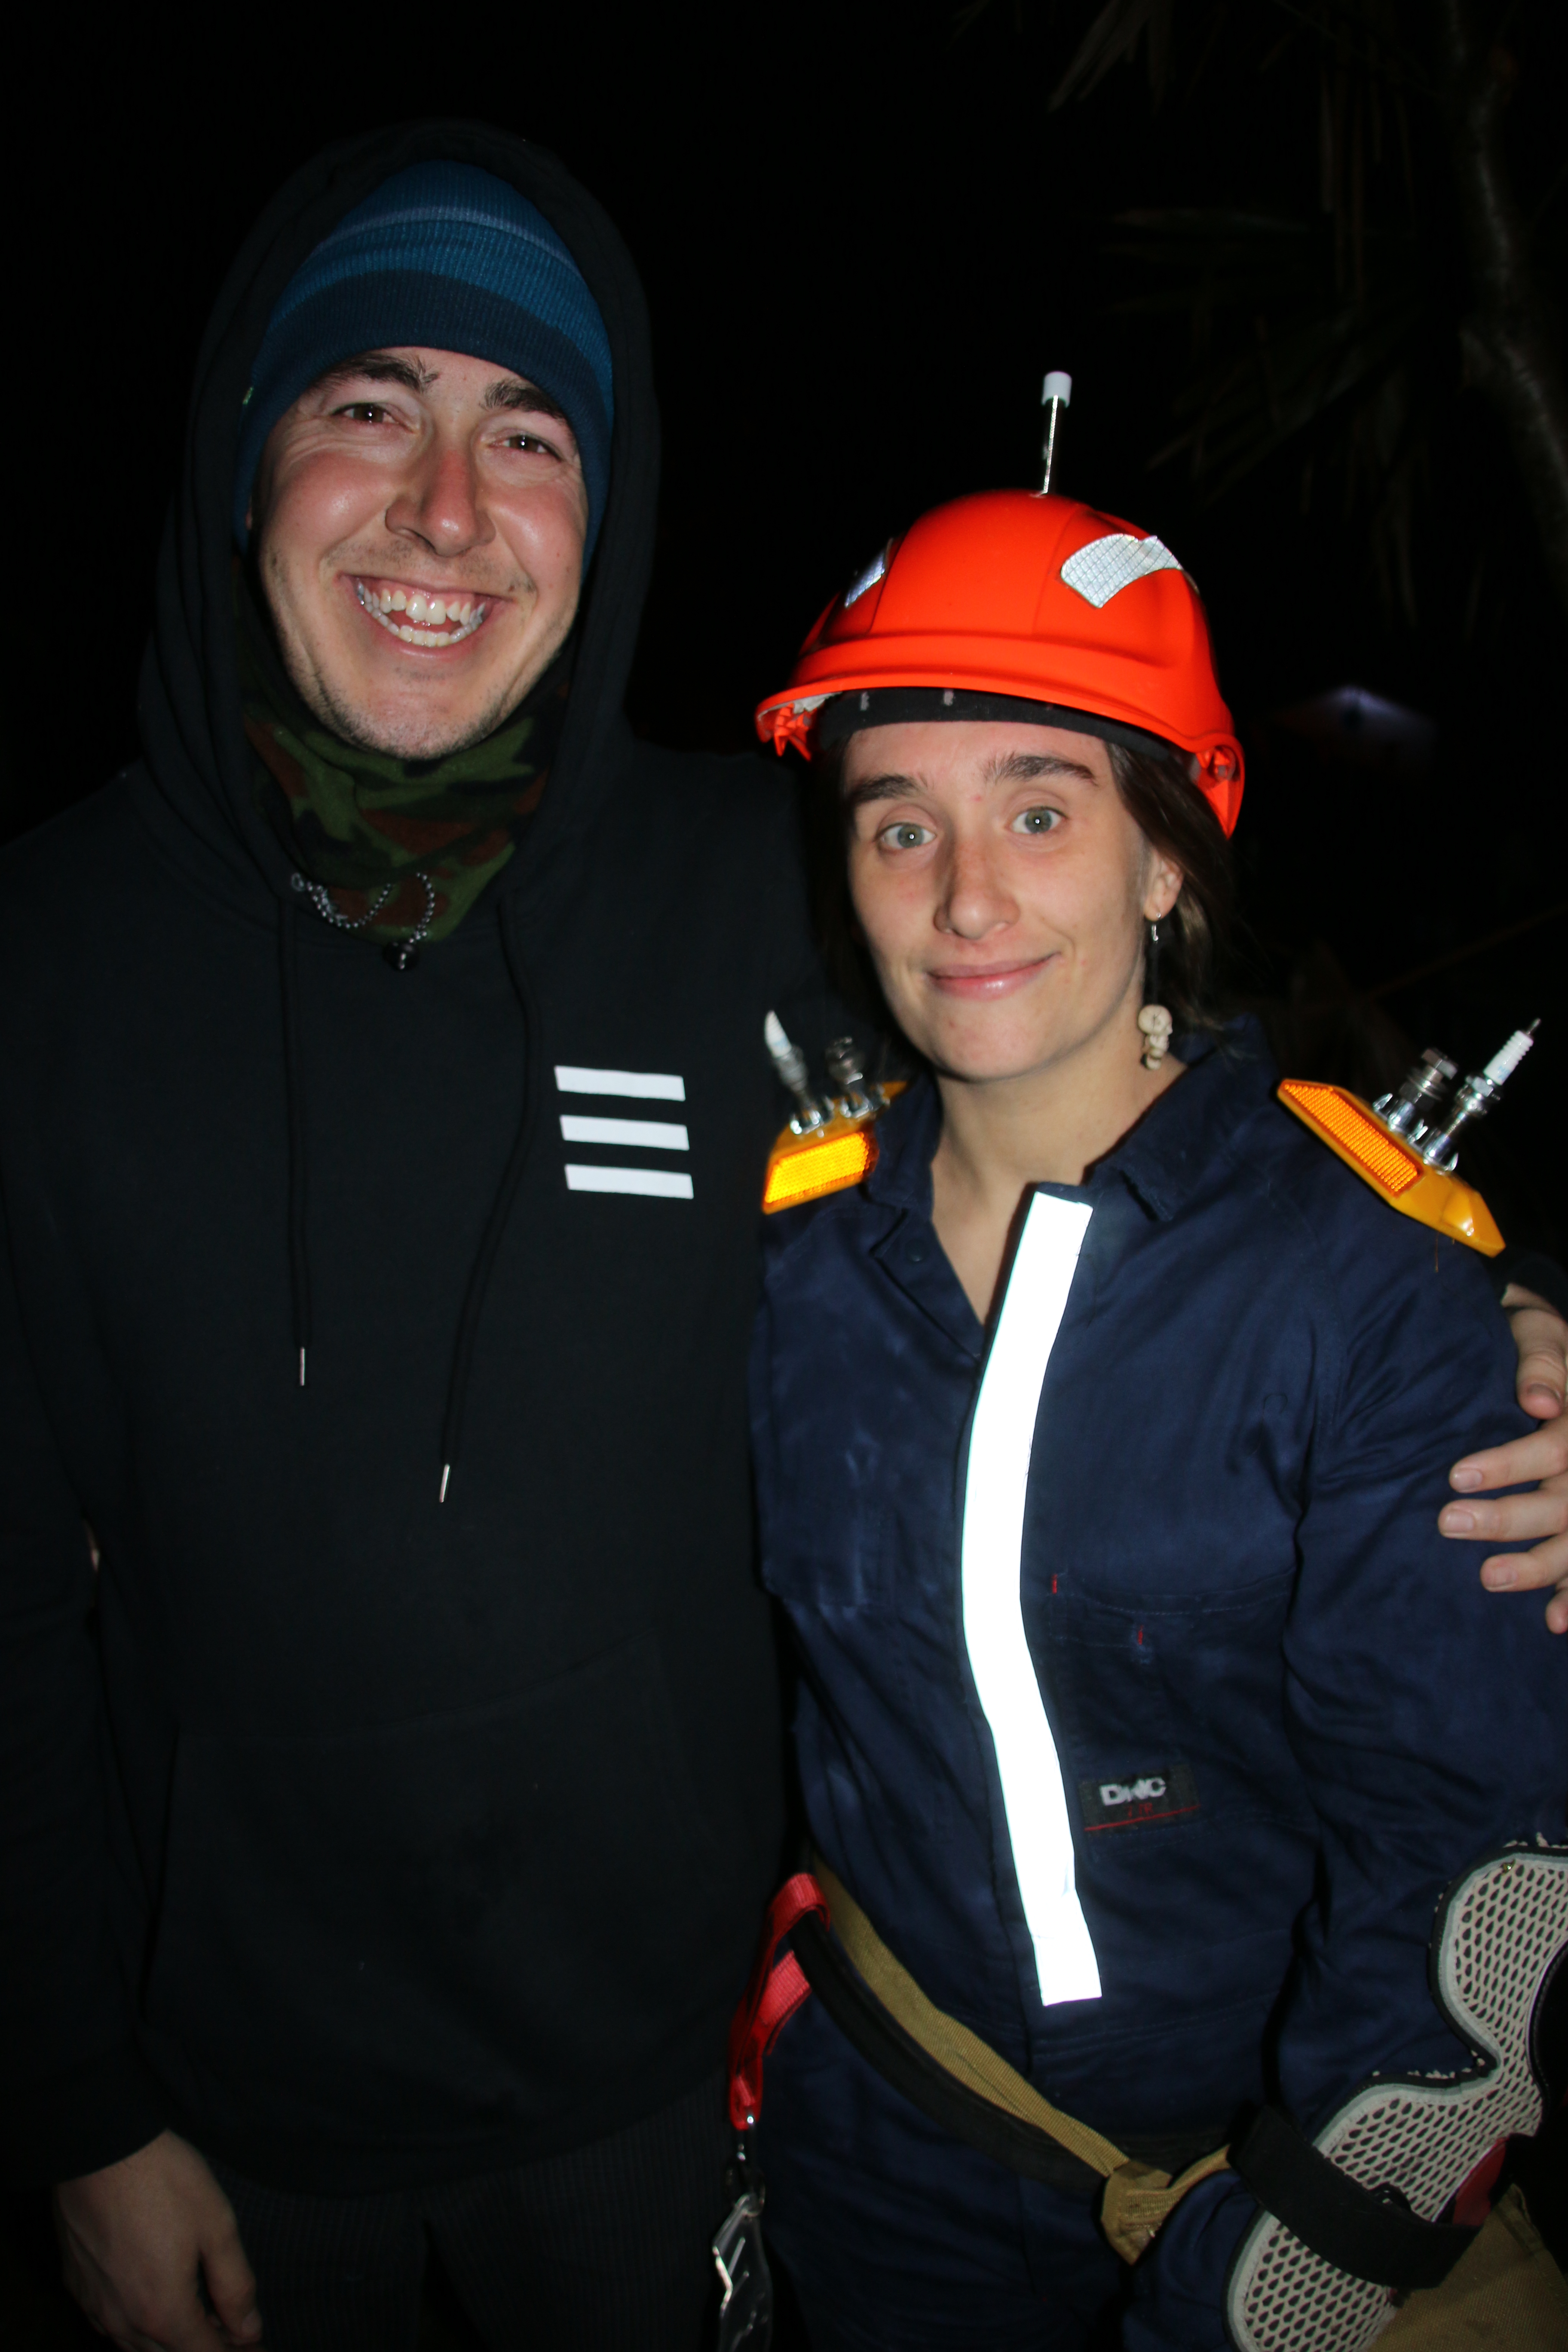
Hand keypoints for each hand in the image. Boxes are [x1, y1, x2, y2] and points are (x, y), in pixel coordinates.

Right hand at [54, 2129, 263, 2350]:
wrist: (98, 2148)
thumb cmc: (163, 2181)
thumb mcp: (217, 2226)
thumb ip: (235, 2285)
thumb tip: (249, 2329)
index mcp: (163, 2311)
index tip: (256, 2348)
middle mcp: (124, 2321)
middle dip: (205, 2348)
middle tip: (233, 2334)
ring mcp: (95, 2306)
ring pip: (135, 2346)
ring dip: (169, 2341)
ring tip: (200, 2322)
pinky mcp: (76, 2285)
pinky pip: (109, 2324)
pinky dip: (137, 2325)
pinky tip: (152, 2304)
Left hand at [1441, 1286, 1567, 1633]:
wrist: (1549, 1351)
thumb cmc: (1531, 1344)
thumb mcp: (1538, 1335)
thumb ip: (1540, 1362)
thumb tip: (1539, 1400)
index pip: (1555, 1449)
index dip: (1510, 1464)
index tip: (1457, 1475)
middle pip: (1562, 1502)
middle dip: (1508, 1519)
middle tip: (1449, 1523)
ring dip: (1538, 1566)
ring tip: (1488, 1578)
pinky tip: (1555, 1622)